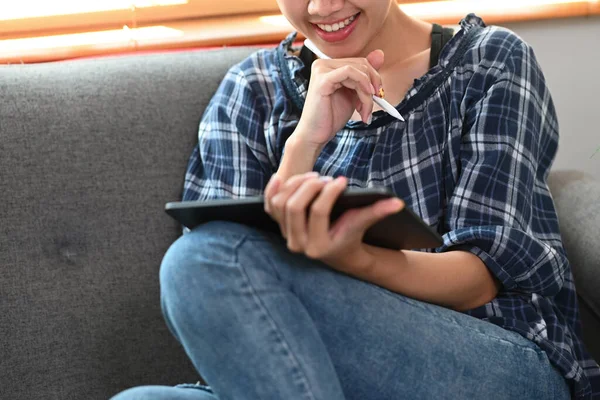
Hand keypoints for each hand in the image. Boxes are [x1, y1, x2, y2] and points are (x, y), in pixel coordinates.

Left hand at [264, 172, 403, 272]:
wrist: (336, 251)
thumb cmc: (350, 235)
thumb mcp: (362, 225)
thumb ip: (378, 213)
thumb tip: (397, 203)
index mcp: (319, 246)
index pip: (318, 212)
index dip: (328, 193)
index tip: (341, 180)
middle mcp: (298, 244)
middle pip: (295, 207)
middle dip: (310, 187)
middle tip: (325, 176)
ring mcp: (286, 236)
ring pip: (281, 205)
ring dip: (295, 186)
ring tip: (313, 177)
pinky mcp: (280, 227)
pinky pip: (271, 207)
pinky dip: (272, 191)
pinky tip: (280, 177)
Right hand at [294, 50, 384, 148]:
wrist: (316, 135)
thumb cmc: (332, 117)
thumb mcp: (354, 94)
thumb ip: (365, 76)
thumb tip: (380, 53)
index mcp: (329, 66)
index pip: (360, 62)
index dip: (374, 77)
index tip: (378, 95)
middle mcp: (323, 64)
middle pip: (361, 64)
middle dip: (373, 86)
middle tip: (375, 103)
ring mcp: (321, 70)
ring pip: (358, 71)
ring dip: (368, 93)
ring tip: (365, 111)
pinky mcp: (322, 79)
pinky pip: (349, 72)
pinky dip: (362, 86)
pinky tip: (361, 104)